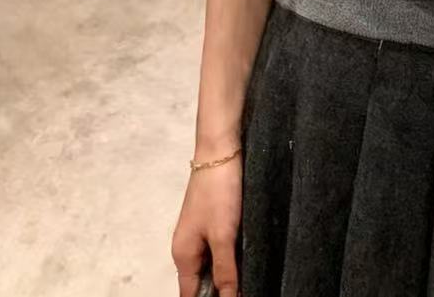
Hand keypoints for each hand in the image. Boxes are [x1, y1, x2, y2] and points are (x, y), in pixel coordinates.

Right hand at [171, 154, 242, 296]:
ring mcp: (200, 234)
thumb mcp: (223, 235)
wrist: (220, 150)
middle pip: (202, 283)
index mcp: (183, 256)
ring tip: (250, 277)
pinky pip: (220, 249)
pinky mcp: (214, 221)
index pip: (191, 295)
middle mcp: (188, 248)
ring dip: (228, 274)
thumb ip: (225, 271)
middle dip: (221, 290)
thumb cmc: (218, 190)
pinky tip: (247, 258)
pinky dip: (231, 257)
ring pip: (213, 266)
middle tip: (247, 287)